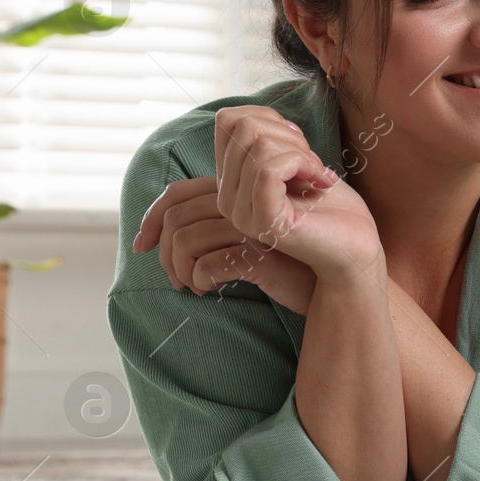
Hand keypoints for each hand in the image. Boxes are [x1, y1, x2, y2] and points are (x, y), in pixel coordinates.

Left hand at [134, 176, 317, 313]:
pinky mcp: (262, 253)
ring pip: (187, 241)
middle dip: (163, 252)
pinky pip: (211, 265)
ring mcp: (254, 226)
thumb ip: (227, 220)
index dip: (151, 216)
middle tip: (174, 279)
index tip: (142, 244)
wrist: (337, 274)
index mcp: (237, 191)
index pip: (178, 192)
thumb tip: (175, 236)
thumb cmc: (296, 255)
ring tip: (190, 287)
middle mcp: (243, 202)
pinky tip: (208, 289)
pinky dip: (200, 280)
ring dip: (179, 270)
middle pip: (177, 217)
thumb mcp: (258, 232)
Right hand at [210, 106, 382, 285]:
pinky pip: (268, 168)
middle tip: (313, 164)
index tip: (299, 147)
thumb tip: (255, 115)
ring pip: (258, 145)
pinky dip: (303, 164)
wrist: (356, 250)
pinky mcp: (264, 222)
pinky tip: (322, 182)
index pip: (228, 120)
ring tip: (319, 175)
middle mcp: (227, 198)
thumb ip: (269, 140)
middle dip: (288, 134)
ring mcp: (242, 213)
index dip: (270, 119)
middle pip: (243, 127)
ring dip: (300, 152)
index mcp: (231, 181)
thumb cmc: (332, 207)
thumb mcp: (296, 162)